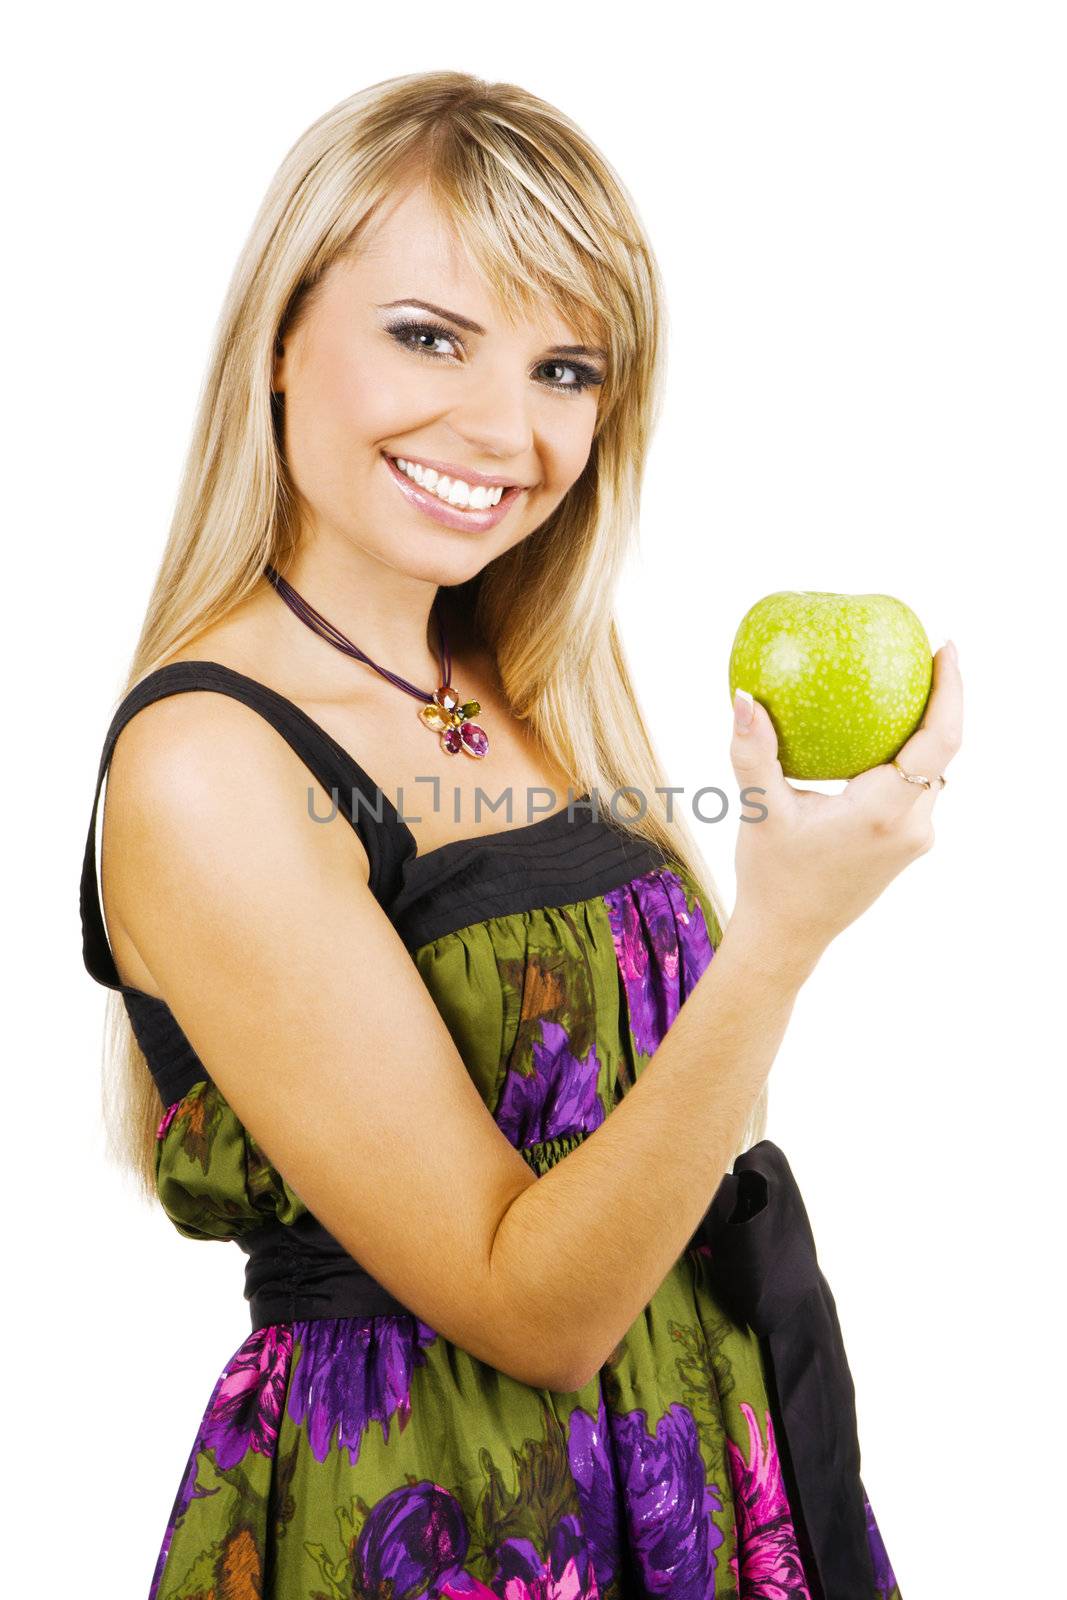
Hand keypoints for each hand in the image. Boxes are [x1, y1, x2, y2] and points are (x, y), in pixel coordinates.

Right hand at [726, 642, 962, 974]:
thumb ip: (753, 753)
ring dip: (926, 729)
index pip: (938, 742)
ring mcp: (913, 838)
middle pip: (944, 751)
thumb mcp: (760, 812)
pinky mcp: (905, 844)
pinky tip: (881, 732)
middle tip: (926, 652)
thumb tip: (745, 697)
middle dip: (943, 699)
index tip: (946, 648)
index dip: (950, 691)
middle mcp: (910, 826)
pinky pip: (916, 787)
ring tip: (906, 684)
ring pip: (932, 770)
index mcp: (882, 814)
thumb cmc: (772, 878)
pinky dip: (908, 755)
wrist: (788, 936)